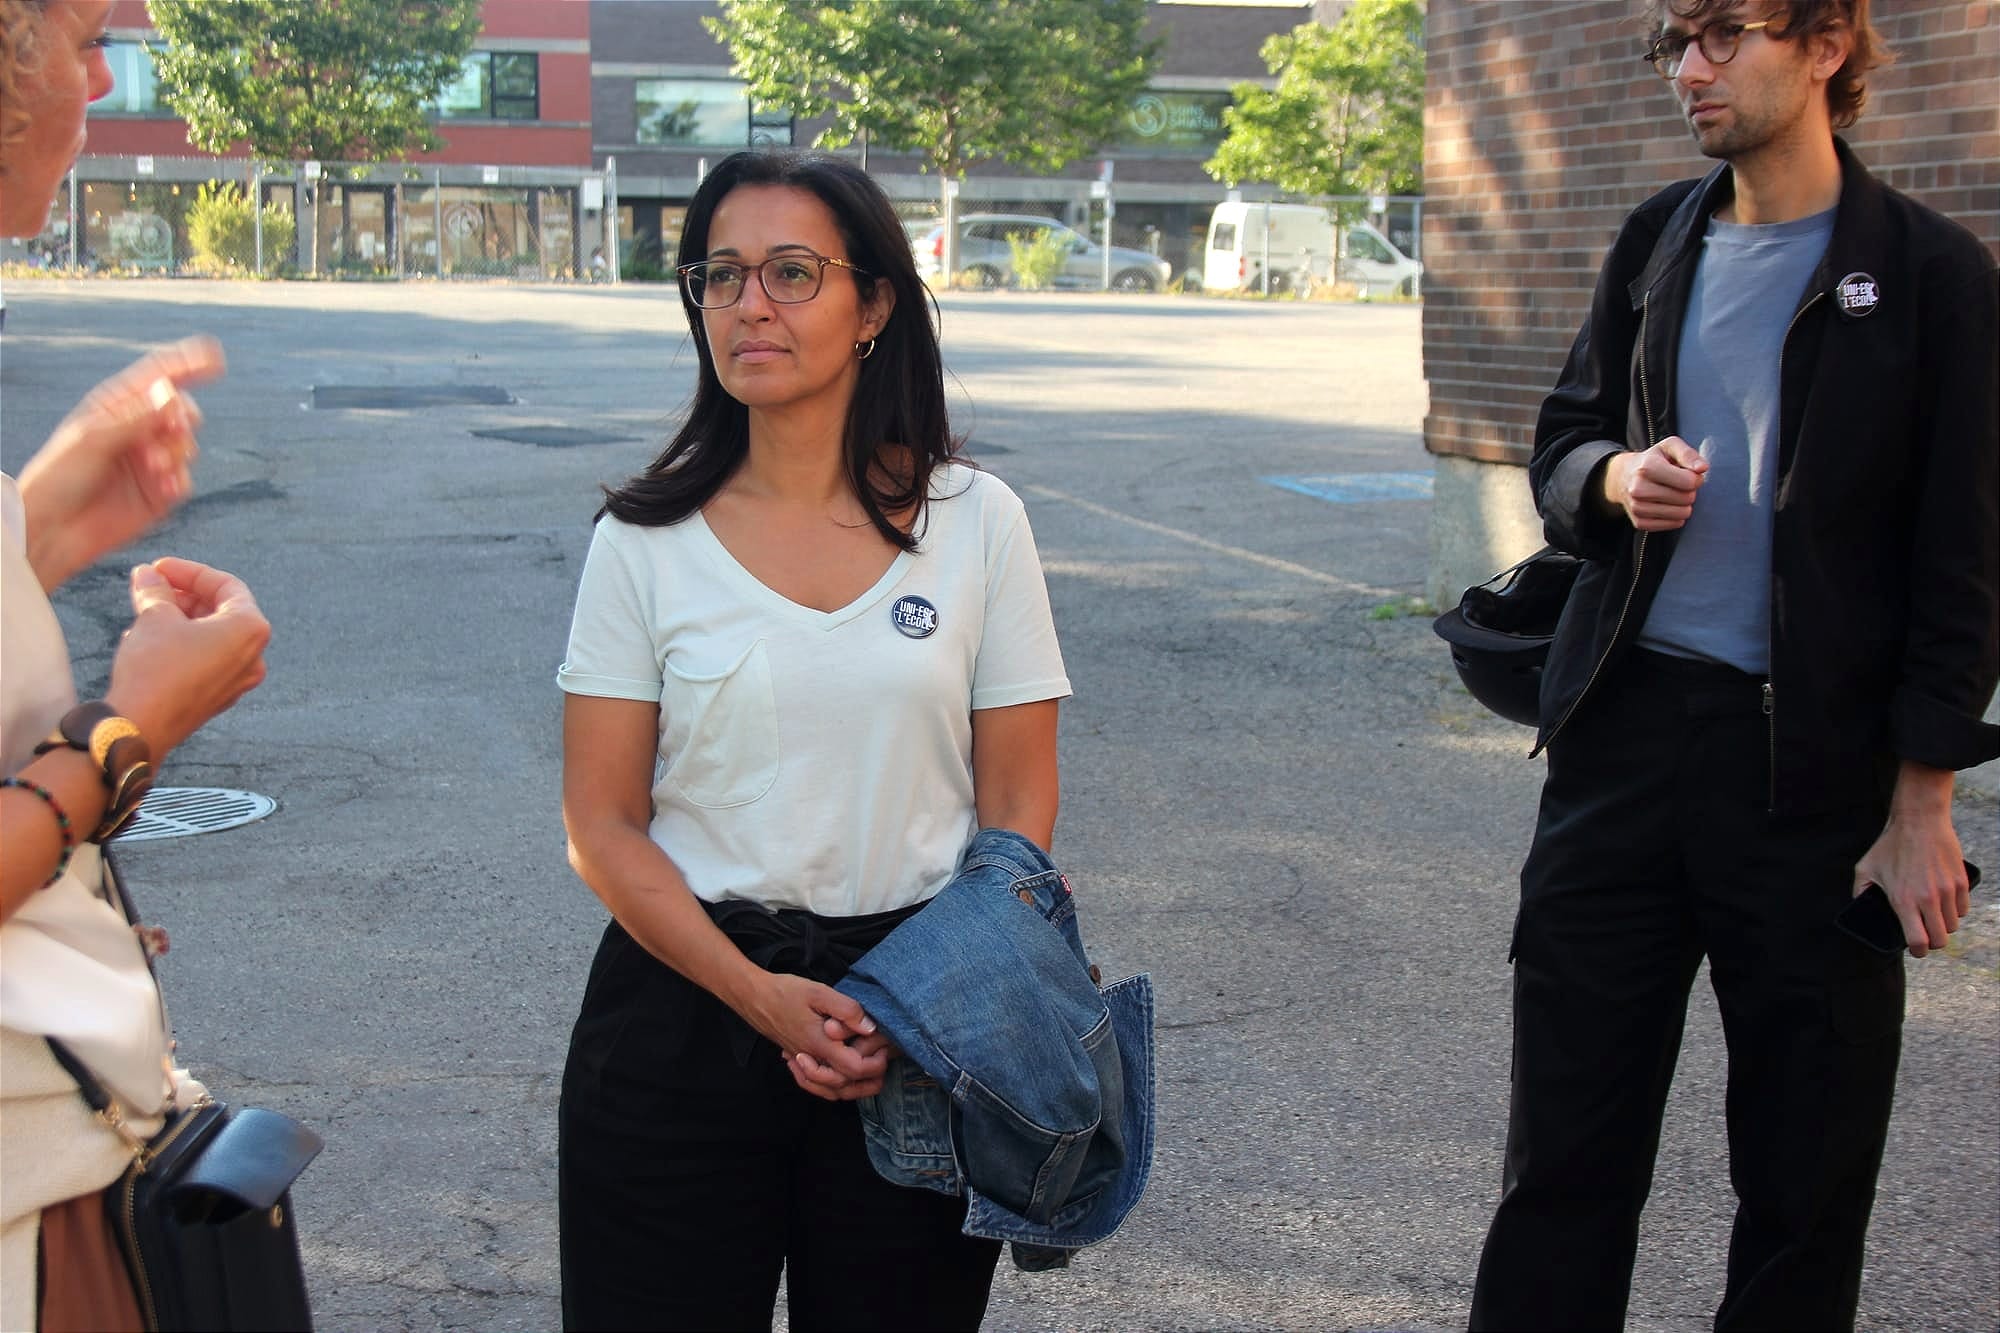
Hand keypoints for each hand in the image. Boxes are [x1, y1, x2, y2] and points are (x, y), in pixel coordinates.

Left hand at [17, 337, 224, 590]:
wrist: (52, 528)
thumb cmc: (58, 478)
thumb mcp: (93, 437)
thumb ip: (136, 416)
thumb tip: (172, 395)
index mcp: (115, 407)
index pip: (157, 376)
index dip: (187, 363)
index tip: (215, 355)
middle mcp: (136, 430)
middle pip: (179, 410)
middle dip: (182, 417)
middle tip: (175, 426)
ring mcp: (149, 461)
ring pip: (186, 445)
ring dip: (176, 451)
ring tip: (155, 465)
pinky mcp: (159, 492)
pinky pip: (185, 480)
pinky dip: (178, 480)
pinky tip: (164, 486)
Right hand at [105, 558, 269, 762]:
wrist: (140, 726)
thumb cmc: (155, 670)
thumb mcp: (153, 617)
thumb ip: (155, 589)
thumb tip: (147, 575)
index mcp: (250, 629)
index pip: (226, 585)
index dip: (189, 572)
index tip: (159, 567)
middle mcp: (254, 656)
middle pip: (220, 610)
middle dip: (183, 595)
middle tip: (150, 586)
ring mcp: (238, 680)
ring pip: (210, 635)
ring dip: (177, 618)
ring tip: (143, 612)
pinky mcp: (217, 697)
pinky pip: (204, 659)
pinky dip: (180, 643)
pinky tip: (147, 639)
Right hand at [739, 972, 889, 1101]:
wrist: (754, 997)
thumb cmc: (786, 992)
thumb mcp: (819, 993)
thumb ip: (846, 1010)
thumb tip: (869, 1028)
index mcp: (820, 1044)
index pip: (854, 1069)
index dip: (875, 1065)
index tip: (883, 1049)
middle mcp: (811, 1059)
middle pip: (844, 1087)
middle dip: (868, 1081)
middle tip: (882, 1063)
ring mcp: (802, 1062)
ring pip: (828, 1090)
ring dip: (852, 1089)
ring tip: (869, 1076)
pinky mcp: (795, 1059)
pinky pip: (811, 1085)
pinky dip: (827, 1088)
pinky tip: (837, 1078)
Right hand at [1602, 436, 1707, 530]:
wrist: (1622, 477)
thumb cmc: (1653, 460)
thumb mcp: (1669, 447)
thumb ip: (1688, 454)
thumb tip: (1702, 468)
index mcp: (1647, 467)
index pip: (1689, 482)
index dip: (1696, 478)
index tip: (1689, 474)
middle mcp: (1638, 489)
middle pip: (1686, 499)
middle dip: (1689, 491)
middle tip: (1678, 484)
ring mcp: (1637, 507)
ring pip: (1682, 514)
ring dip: (1683, 505)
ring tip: (1672, 494)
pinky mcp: (1639, 523)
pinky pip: (1674, 524)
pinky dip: (1675, 516)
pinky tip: (1667, 505)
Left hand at [1852, 763, 1966, 957]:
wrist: (1919, 821)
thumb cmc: (1889, 845)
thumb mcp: (1865, 869)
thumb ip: (1859, 892)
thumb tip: (1859, 909)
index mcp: (1903, 900)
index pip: (1918, 942)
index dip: (1918, 951)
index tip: (1915, 950)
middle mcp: (1928, 899)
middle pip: (1940, 940)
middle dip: (1932, 942)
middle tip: (1924, 935)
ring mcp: (1947, 891)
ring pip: (1953, 925)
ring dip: (1943, 925)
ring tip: (1932, 917)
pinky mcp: (1961, 882)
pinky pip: (1963, 909)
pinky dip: (1955, 911)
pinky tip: (1944, 904)